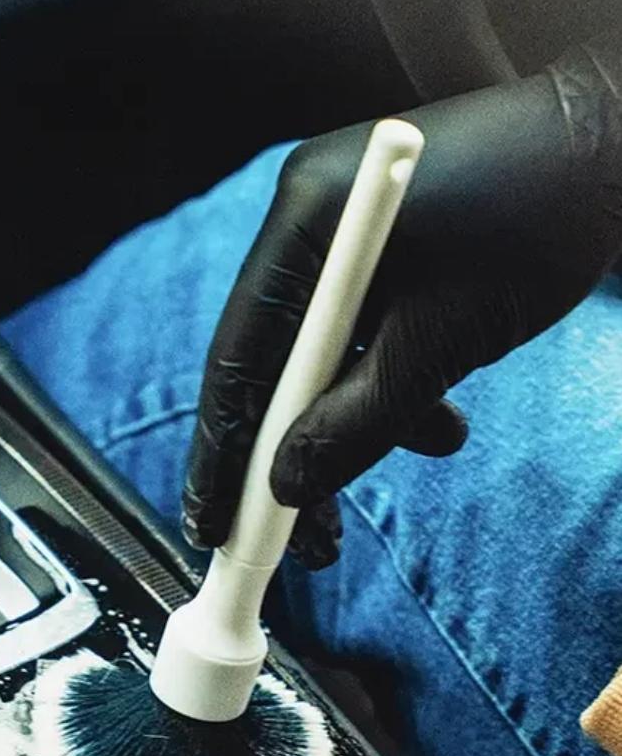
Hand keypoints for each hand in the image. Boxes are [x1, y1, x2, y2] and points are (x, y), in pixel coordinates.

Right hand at [182, 37, 621, 566]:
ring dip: (349, 427)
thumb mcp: (442, 343)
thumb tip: (287, 487)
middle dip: (287, 453)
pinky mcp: (388, 249)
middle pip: (273, 360)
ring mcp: (347, 233)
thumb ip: (357, 423)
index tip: (215, 516)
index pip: (240, 350)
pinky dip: (388, 384)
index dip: (224, 445)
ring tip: (389, 486)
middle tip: (295, 538)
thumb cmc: (540, 224)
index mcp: (306, 218)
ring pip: (323, 357)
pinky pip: (363, 334)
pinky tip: (435, 424)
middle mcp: (311, 220)